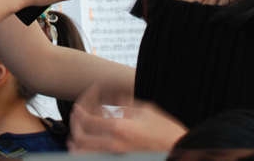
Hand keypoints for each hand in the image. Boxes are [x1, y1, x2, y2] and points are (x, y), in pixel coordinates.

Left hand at [69, 84, 186, 152]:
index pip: (87, 119)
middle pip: (79, 137)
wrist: (179, 152)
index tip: (79, 104)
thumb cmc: (166, 132)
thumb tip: (113, 98)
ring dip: (77, 143)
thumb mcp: (146, 111)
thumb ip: (125, 104)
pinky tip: (91, 146)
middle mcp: (113, 145)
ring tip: (77, 134)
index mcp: (119, 127)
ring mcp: (115, 157)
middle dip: (74, 125)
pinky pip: (94, 159)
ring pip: (82, 153)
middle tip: (76, 117)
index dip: (79, 109)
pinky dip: (87, 153)